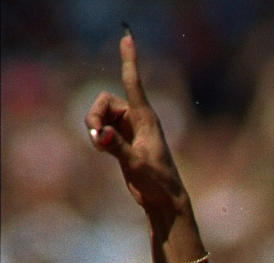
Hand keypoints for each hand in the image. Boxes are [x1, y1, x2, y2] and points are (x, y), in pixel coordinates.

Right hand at [85, 32, 183, 217]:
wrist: (163, 200)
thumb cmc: (157, 182)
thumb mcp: (136, 164)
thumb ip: (117, 147)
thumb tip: (101, 135)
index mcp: (145, 118)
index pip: (133, 83)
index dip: (128, 60)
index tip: (126, 37)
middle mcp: (136, 119)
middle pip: (105, 101)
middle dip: (95, 115)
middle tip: (96, 137)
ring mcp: (129, 130)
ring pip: (101, 115)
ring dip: (95, 127)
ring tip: (100, 147)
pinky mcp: (122, 141)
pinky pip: (103, 129)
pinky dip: (98, 136)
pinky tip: (102, 149)